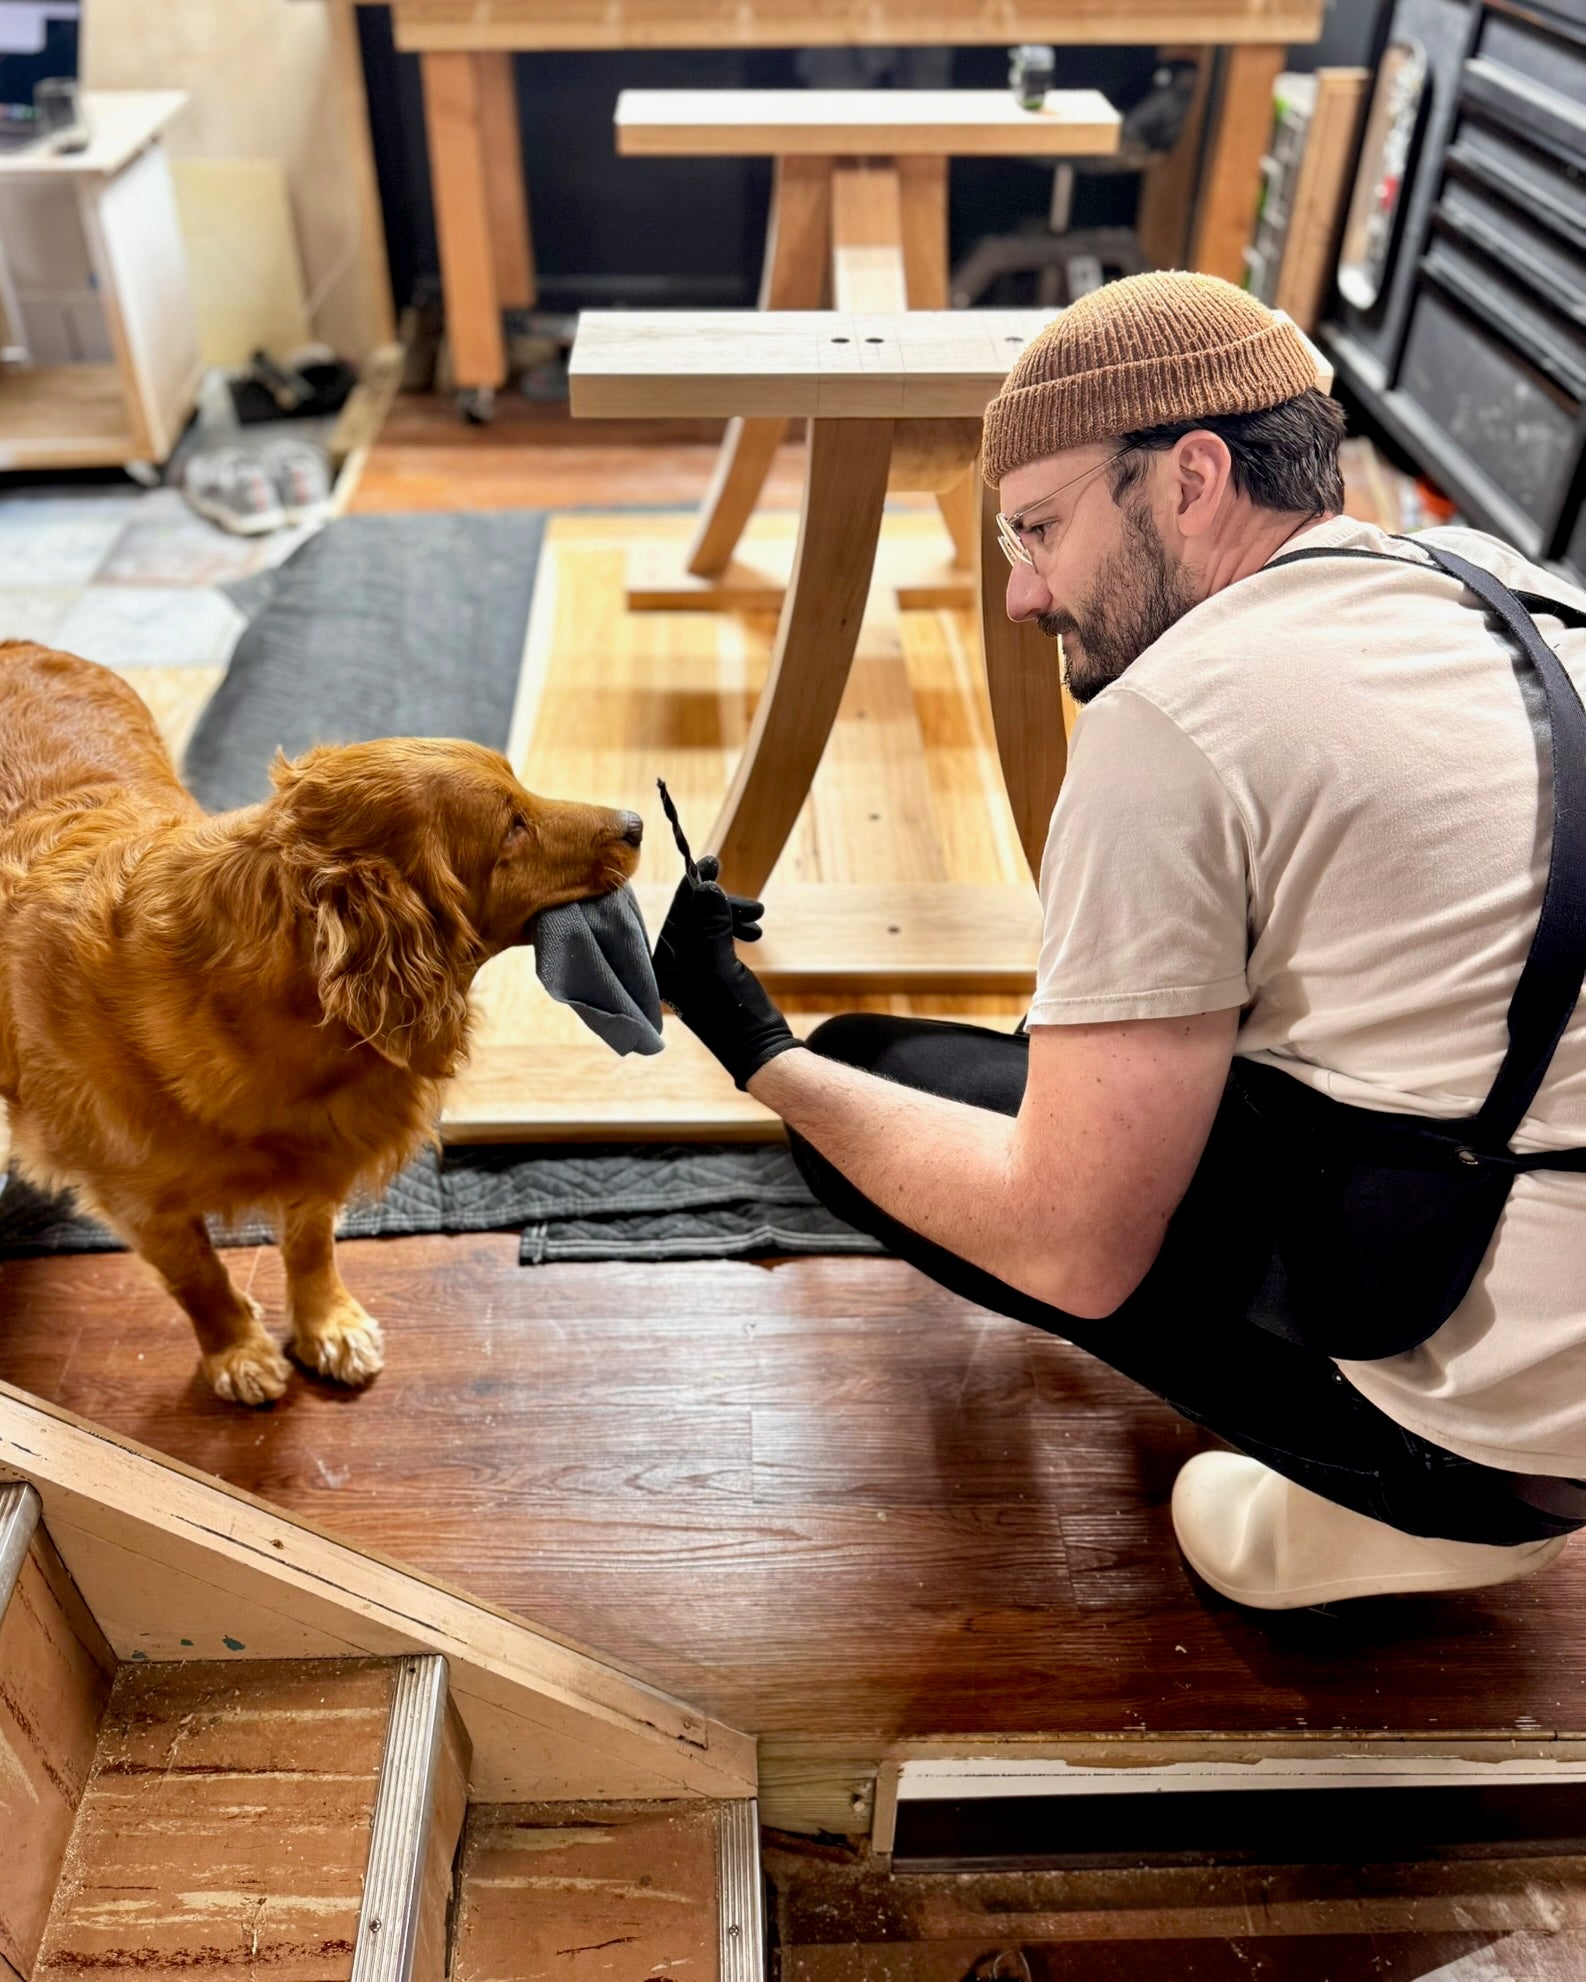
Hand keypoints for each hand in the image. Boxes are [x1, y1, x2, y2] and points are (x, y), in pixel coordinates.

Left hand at [652, 855, 800, 1088]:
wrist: (761, 1050)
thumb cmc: (735, 1015)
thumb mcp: (720, 965)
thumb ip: (711, 925)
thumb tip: (707, 887)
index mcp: (664, 967)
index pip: (676, 916)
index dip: (694, 888)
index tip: (711, 861)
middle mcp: (673, 967)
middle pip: (693, 918)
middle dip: (720, 905)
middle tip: (750, 903)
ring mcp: (692, 971)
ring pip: (709, 926)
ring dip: (732, 916)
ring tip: (758, 919)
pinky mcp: (712, 973)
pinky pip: (719, 938)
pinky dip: (735, 930)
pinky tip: (753, 932)